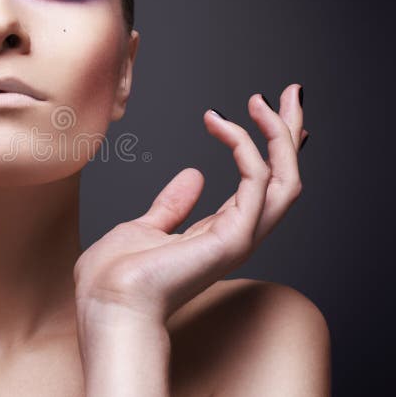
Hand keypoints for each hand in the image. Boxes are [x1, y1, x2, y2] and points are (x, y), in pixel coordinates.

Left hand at [73, 84, 306, 323]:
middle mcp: (236, 235)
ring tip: (261, 100)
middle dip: (288, 133)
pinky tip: (223, 124)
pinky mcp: (232, 238)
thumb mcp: (144, 228)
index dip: (268, 148)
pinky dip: (245, 148)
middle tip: (289, 92)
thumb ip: (172, 204)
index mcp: (217, 234)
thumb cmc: (115, 278)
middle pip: (284, 179)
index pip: (260, 185)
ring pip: (285, 180)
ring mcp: (238, 238)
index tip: (265, 112)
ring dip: (279, 135)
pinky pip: (256, 183)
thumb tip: (193, 175)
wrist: (105, 304)